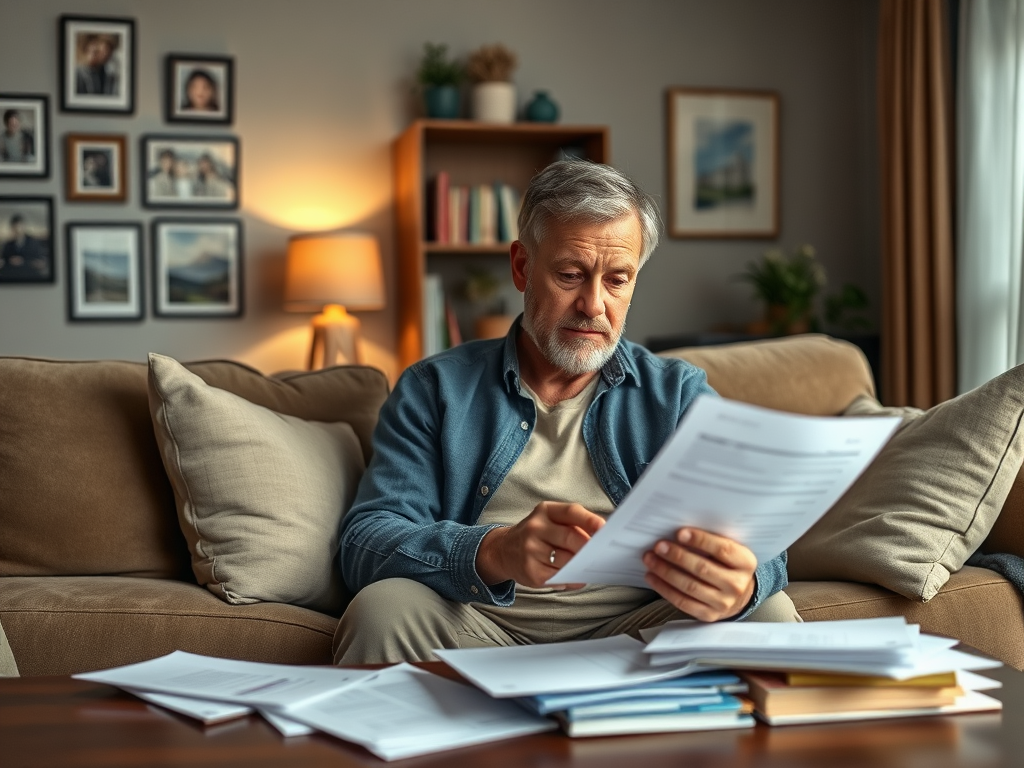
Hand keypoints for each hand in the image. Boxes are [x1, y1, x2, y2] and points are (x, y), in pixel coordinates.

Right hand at [475, 501, 604, 587]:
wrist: (503, 550)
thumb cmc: (536, 534)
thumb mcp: (550, 520)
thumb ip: (574, 525)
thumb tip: (601, 538)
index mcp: (545, 511)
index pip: (571, 512)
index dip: (589, 520)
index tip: (604, 528)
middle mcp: (535, 528)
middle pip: (570, 537)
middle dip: (588, 547)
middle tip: (602, 553)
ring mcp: (531, 551)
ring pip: (566, 560)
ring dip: (582, 565)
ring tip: (591, 566)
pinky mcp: (531, 572)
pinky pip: (559, 577)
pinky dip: (572, 579)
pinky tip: (576, 577)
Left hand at [642, 528, 755, 620]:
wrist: (740, 595)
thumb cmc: (729, 566)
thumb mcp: (730, 551)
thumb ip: (712, 542)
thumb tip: (680, 533)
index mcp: (745, 562)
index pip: (723, 549)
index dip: (701, 540)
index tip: (680, 533)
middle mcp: (737, 584)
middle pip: (702, 568)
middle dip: (677, 556)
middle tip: (659, 546)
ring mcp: (723, 603)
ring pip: (690, 586)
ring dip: (665, 571)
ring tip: (650, 559)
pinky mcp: (708, 615)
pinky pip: (682, 602)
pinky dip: (664, 588)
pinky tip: (653, 577)